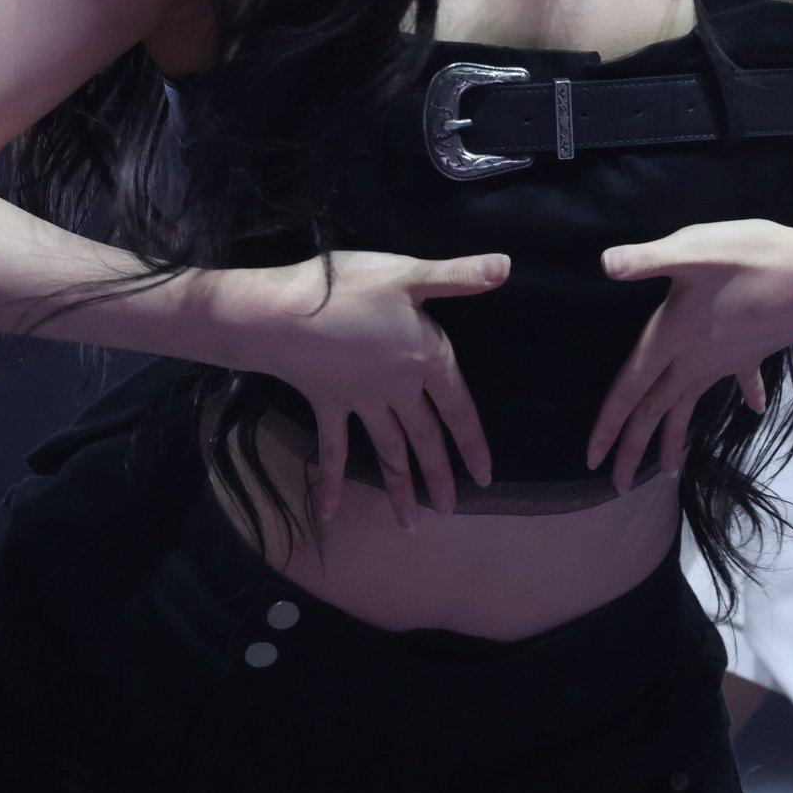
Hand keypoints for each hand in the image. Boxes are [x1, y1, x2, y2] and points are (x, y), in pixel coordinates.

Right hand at [251, 249, 509, 529]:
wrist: (284, 313)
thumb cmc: (347, 288)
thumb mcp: (408, 273)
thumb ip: (458, 275)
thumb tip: (508, 267)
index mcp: (423, 358)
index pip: (457, 406)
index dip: (472, 442)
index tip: (484, 476)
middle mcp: (395, 389)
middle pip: (423, 438)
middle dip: (438, 475)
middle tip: (450, 511)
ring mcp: (360, 401)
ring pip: (386, 451)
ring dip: (398, 487)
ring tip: (411, 525)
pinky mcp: (327, 404)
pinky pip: (331, 450)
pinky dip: (331, 482)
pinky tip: (331, 512)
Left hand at [586, 217, 792, 491]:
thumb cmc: (754, 259)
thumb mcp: (693, 250)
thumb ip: (647, 260)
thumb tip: (605, 262)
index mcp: (672, 336)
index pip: (630, 389)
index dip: (608, 424)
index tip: (590, 459)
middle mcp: (695, 358)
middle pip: (655, 410)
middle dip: (632, 447)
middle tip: (615, 484)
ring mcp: (725, 358)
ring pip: (689, 404)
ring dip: (675, 436)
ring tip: (666, 469)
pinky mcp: (752, 350)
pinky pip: (740, 380)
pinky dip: (744, 394)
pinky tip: (753, 408)